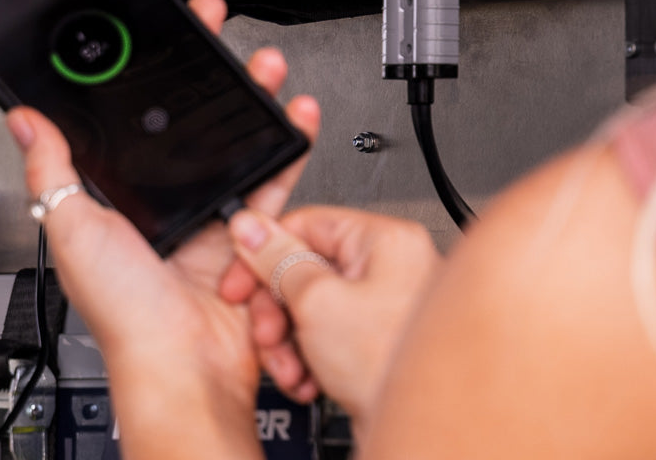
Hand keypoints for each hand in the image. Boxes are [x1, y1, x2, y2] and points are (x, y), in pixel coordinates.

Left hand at [6, 0, 319, 457]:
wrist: (184, 363)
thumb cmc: (124, 312)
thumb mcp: (76, 229)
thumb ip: (53, 172)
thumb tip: (25, 122)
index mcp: (127, 199)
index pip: (141, 121)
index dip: (156, 75)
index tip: (168, 36)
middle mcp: (173, 201)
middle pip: (199, 122)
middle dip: (215, 74)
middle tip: (224, 34)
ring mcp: (215, 212)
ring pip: (242, 141)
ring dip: (258, 100)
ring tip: (266, 67)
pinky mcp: (253, 228)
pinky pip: (276, 178)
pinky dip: (291, 146)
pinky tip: (297, 116)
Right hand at [221, 204, 440, 436]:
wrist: (415, 431)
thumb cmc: (387, 364)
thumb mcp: (317, 302)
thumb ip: (278, 259)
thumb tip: (251, 226)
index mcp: (387, 240)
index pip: (309, 224)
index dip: (266, 254)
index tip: (240, 279)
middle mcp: (393, 266)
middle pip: (308, 269)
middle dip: (278, 308)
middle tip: (266, 333)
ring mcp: (386, 306)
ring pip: (314, 307)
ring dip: (290, 341)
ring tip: (289, 367)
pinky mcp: (377, 342)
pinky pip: (329, 334)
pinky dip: (310, 357)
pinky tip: (307, 380)